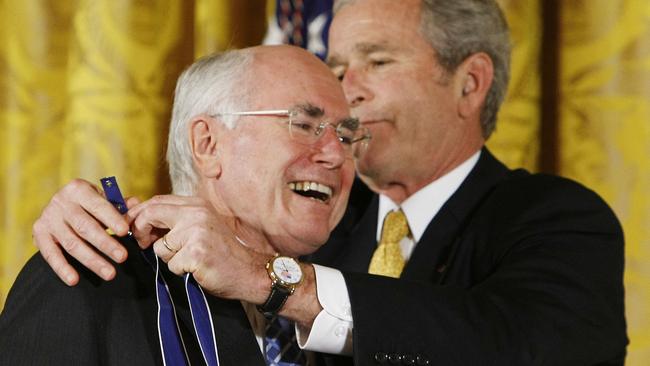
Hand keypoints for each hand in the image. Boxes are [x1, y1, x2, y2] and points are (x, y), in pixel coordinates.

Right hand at [32, 179, 136, 284]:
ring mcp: (48, 219)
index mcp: (78, 189)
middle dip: (105, 244)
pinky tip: (74, 280)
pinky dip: (62, 268)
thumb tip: (135, 205)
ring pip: (71, 243)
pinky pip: (50, 254)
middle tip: (123, 257)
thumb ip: (120, 204)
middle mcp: (61, 202)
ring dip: (92, 260)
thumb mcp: (103, 198)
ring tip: (110, 273)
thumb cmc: (89, 203)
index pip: (97, 205)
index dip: (111, 219)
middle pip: (85, 227)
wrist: (59, 205)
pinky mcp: (39, 234)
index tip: (125, 232)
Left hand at [127, 194, 270, 303]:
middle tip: (142, 243)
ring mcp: (197, 232)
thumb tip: (136, 212)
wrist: (249, 271)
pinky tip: (197, 268)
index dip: (138, 213)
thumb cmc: (222, 252)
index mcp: (197, 204)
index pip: (157, 200)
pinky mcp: (196, 252)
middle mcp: (197, 213)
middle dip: (140, 231)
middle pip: (151, 214)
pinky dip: (180, 270)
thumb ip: (172, 219)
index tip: (130, 226)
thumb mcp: (199, 227)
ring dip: (168, 258)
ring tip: (189, 259)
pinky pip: (170, 264)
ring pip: (158, 246)